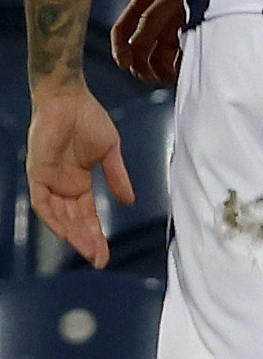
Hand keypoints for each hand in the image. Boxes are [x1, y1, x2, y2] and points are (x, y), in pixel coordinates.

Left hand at [28, 85, 127, 269]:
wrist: (69, 99)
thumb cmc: (89, 119)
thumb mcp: (110, 152)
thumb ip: (117, 177)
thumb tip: (129, 202)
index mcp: (79, 184)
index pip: (87, 216)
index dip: (97, 236)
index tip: (106, 255)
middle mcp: (62, 188)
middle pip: (74, 222)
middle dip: (87, 242)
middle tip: (100, 259)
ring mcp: (49, 182)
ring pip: (59, 217)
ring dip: (73, 235)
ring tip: (88, 250)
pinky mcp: (38, 174)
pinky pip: (43, 203)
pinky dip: (53, 218)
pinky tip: (66, 232)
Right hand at [110, 0, 186, 88]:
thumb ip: (150, 19)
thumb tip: (134, 47)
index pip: (122, 29)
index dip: (120, 48)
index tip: (126, 66)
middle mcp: (157, 14)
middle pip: (140, 46)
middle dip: (142, 63)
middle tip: (149, 78)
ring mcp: (175, 24)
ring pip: (159, 54)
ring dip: (161, 69)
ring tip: (171, 78)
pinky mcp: (193, 34)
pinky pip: (180, 55)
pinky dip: (179, 65)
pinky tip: (184, 71)